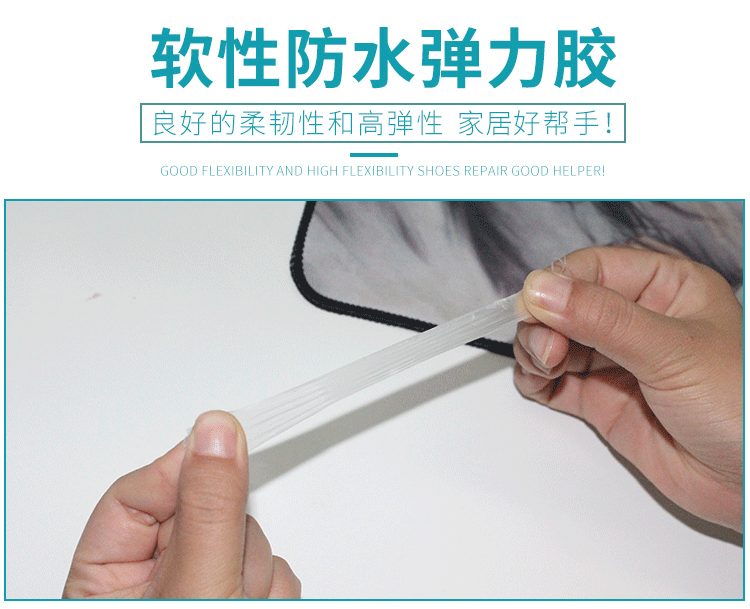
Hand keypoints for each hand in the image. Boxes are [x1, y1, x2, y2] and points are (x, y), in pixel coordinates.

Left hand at [63, 411, 300, 597]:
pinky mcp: (238, 593)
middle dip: (232, 539)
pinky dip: (273, 586)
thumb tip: (216, 431)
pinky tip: (258, 603)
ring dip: (256, 571)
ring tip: (242, 601)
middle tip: (230, 579)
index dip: (186, 468)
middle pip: (206, 509)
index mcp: (109, 576)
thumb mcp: (197, 584)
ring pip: (246, 537)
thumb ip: (208, 509)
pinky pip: (271, 565)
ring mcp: (201, 584)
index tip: (226, 437)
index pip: (142, 490)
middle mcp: (154, 577)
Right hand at [513, 246, 742, 531]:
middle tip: (546, 349)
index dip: (558, 284)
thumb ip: (602, 319)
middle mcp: (636, 319)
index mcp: (665, 288)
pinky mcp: (601, 399)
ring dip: (536, 349)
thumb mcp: (672, 352)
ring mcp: (615, 360)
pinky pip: (552, 379)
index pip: (593, 268)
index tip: (534, 308)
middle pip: (564, 304)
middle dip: (544, 322)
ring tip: (545, 366)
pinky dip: (535, 378)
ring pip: (553, 340)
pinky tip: (539, 382)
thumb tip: (540, 290)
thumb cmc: (740, 407)